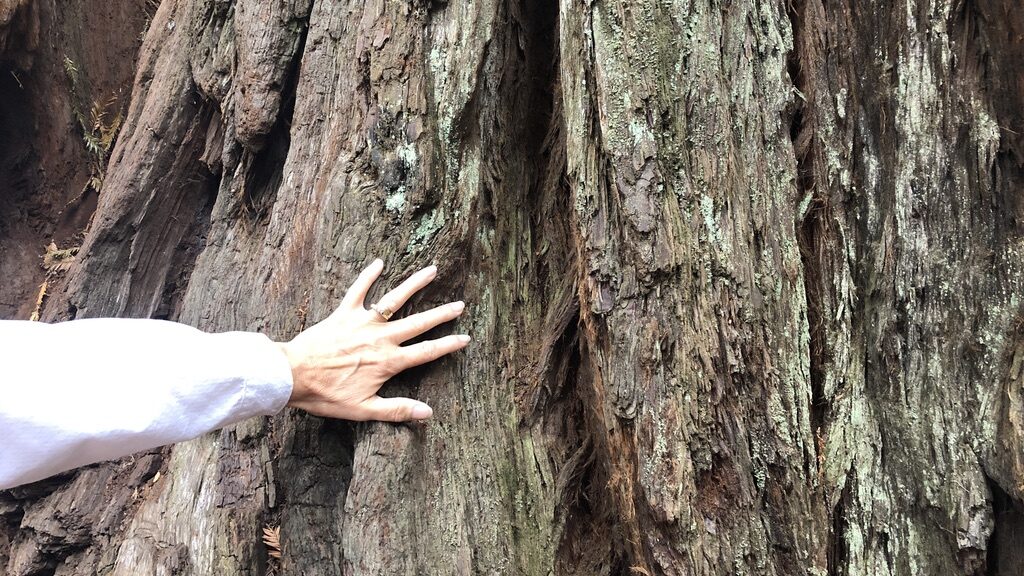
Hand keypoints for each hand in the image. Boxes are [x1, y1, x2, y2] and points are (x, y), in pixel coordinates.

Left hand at [278, 259, 468, 421]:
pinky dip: (368, 275)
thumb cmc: (327, 395)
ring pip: (394, 299)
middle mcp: (381, 338)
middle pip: (418, 323)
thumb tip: (428, 413)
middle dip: (442, 313)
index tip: (466, 338)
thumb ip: (397, 410)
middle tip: (460, 304)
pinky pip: (358, 290)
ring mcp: (363, 322)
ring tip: (432, 270)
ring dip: (414, 284)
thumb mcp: (364, 409)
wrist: (293, 375)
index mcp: (388, 362)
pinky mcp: (344, 313)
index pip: (427, 352)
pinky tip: (379, 262)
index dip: (448, 345)